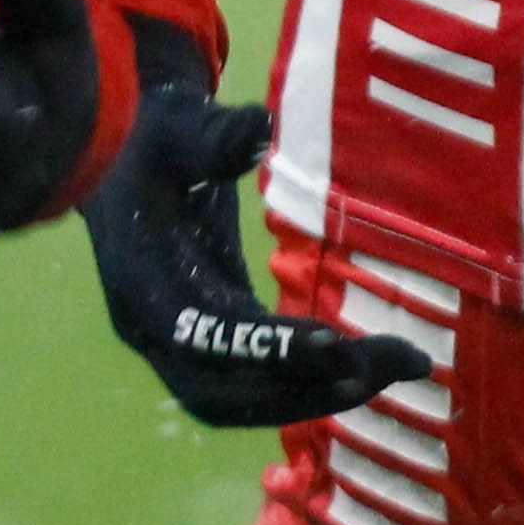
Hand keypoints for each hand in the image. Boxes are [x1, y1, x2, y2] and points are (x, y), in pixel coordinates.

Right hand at [81, 20, 430, 428]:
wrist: (127, 156)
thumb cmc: (156, 137)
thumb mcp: (180, 126)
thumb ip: (215, 135)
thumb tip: (258, 126)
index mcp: (138, 278)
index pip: (198, 333)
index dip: (261, 349)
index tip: (334, 344)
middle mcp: (151, 327)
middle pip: (222, 390)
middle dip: (305, 387)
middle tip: (388, 365)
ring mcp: (175, 341)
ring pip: (239, 398)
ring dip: (316, 394)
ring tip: (395, 367)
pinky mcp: (207, 337)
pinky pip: (252, 381)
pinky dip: (306, 381)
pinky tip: (367, 365)